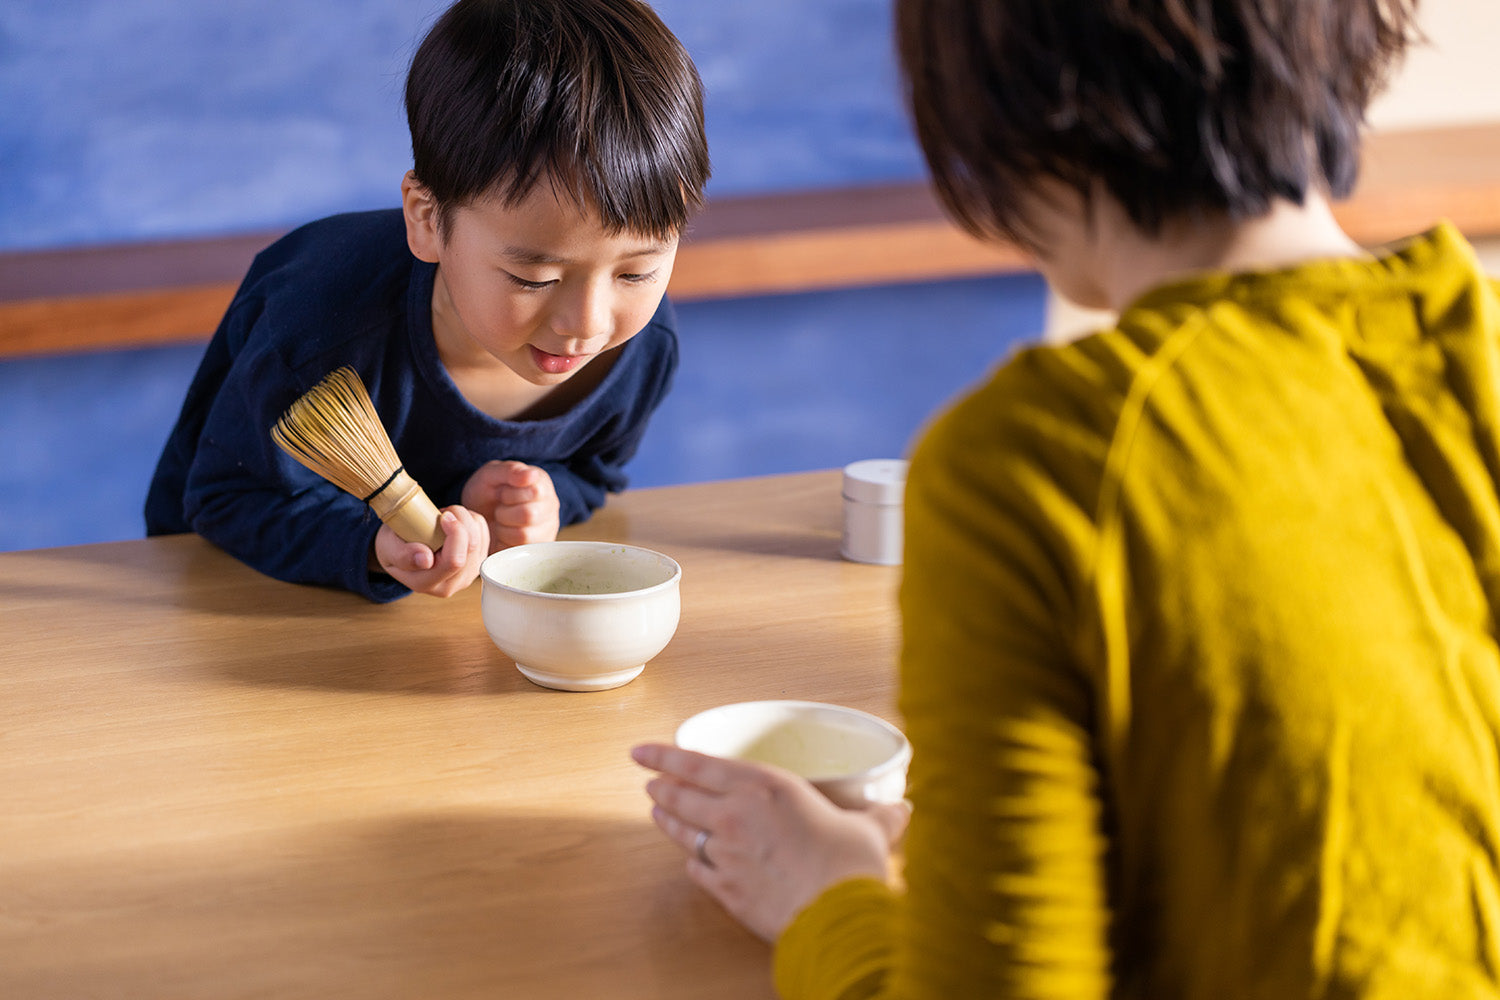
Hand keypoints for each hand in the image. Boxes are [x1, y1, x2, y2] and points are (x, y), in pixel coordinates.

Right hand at [371, 505, 488, 596]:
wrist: (400, 549)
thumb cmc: (393, 546)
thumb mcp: (387, 547)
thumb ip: (402, 556)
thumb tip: (425, 560)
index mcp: (426, 584)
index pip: (454, 562)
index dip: (454, 534)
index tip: (442, 516)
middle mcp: (451, 584)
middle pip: (472, 548)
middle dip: (461, 522)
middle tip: (442, 513)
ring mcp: (467, 575)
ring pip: (480, 539)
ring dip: (466, 519)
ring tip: (444, 517)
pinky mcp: (477, 561)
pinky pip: (484, 534)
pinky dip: (472, 521)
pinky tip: (454, 523)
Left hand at [461, 461, 560, 551]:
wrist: (476, 515)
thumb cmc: (486, 493)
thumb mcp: (490, 475)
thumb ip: (510, 470)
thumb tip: (532, 475)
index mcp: (542, 483)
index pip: (535, 492)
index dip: (509, 494)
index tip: (501, 492)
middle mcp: (550, 506)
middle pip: (529, 515)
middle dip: (504, 512)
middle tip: (499, 508)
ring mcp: (547, 529)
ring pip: (524, 535)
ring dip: (503, 528)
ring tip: (501, 520)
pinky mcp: (537, 548)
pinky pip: (519, 549)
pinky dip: (505, 542)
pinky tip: (504, 533)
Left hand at [632, 743, 909, 941]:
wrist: (837, 917)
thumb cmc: (850, 866)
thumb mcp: (869, 830)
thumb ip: (878, 818)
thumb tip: (903, 810)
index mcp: (765, 786)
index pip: (698, 763)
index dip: (664, 755)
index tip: (641, 750)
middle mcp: (736, 814)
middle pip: (682, 795)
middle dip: (661, 785)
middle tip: (649, 780)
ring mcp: (726, 854)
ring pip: (682, 831)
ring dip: (667, 820)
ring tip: (657, 811)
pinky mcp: (725, 890)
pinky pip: (698, 871)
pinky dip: (692, 864)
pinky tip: (691, 863)